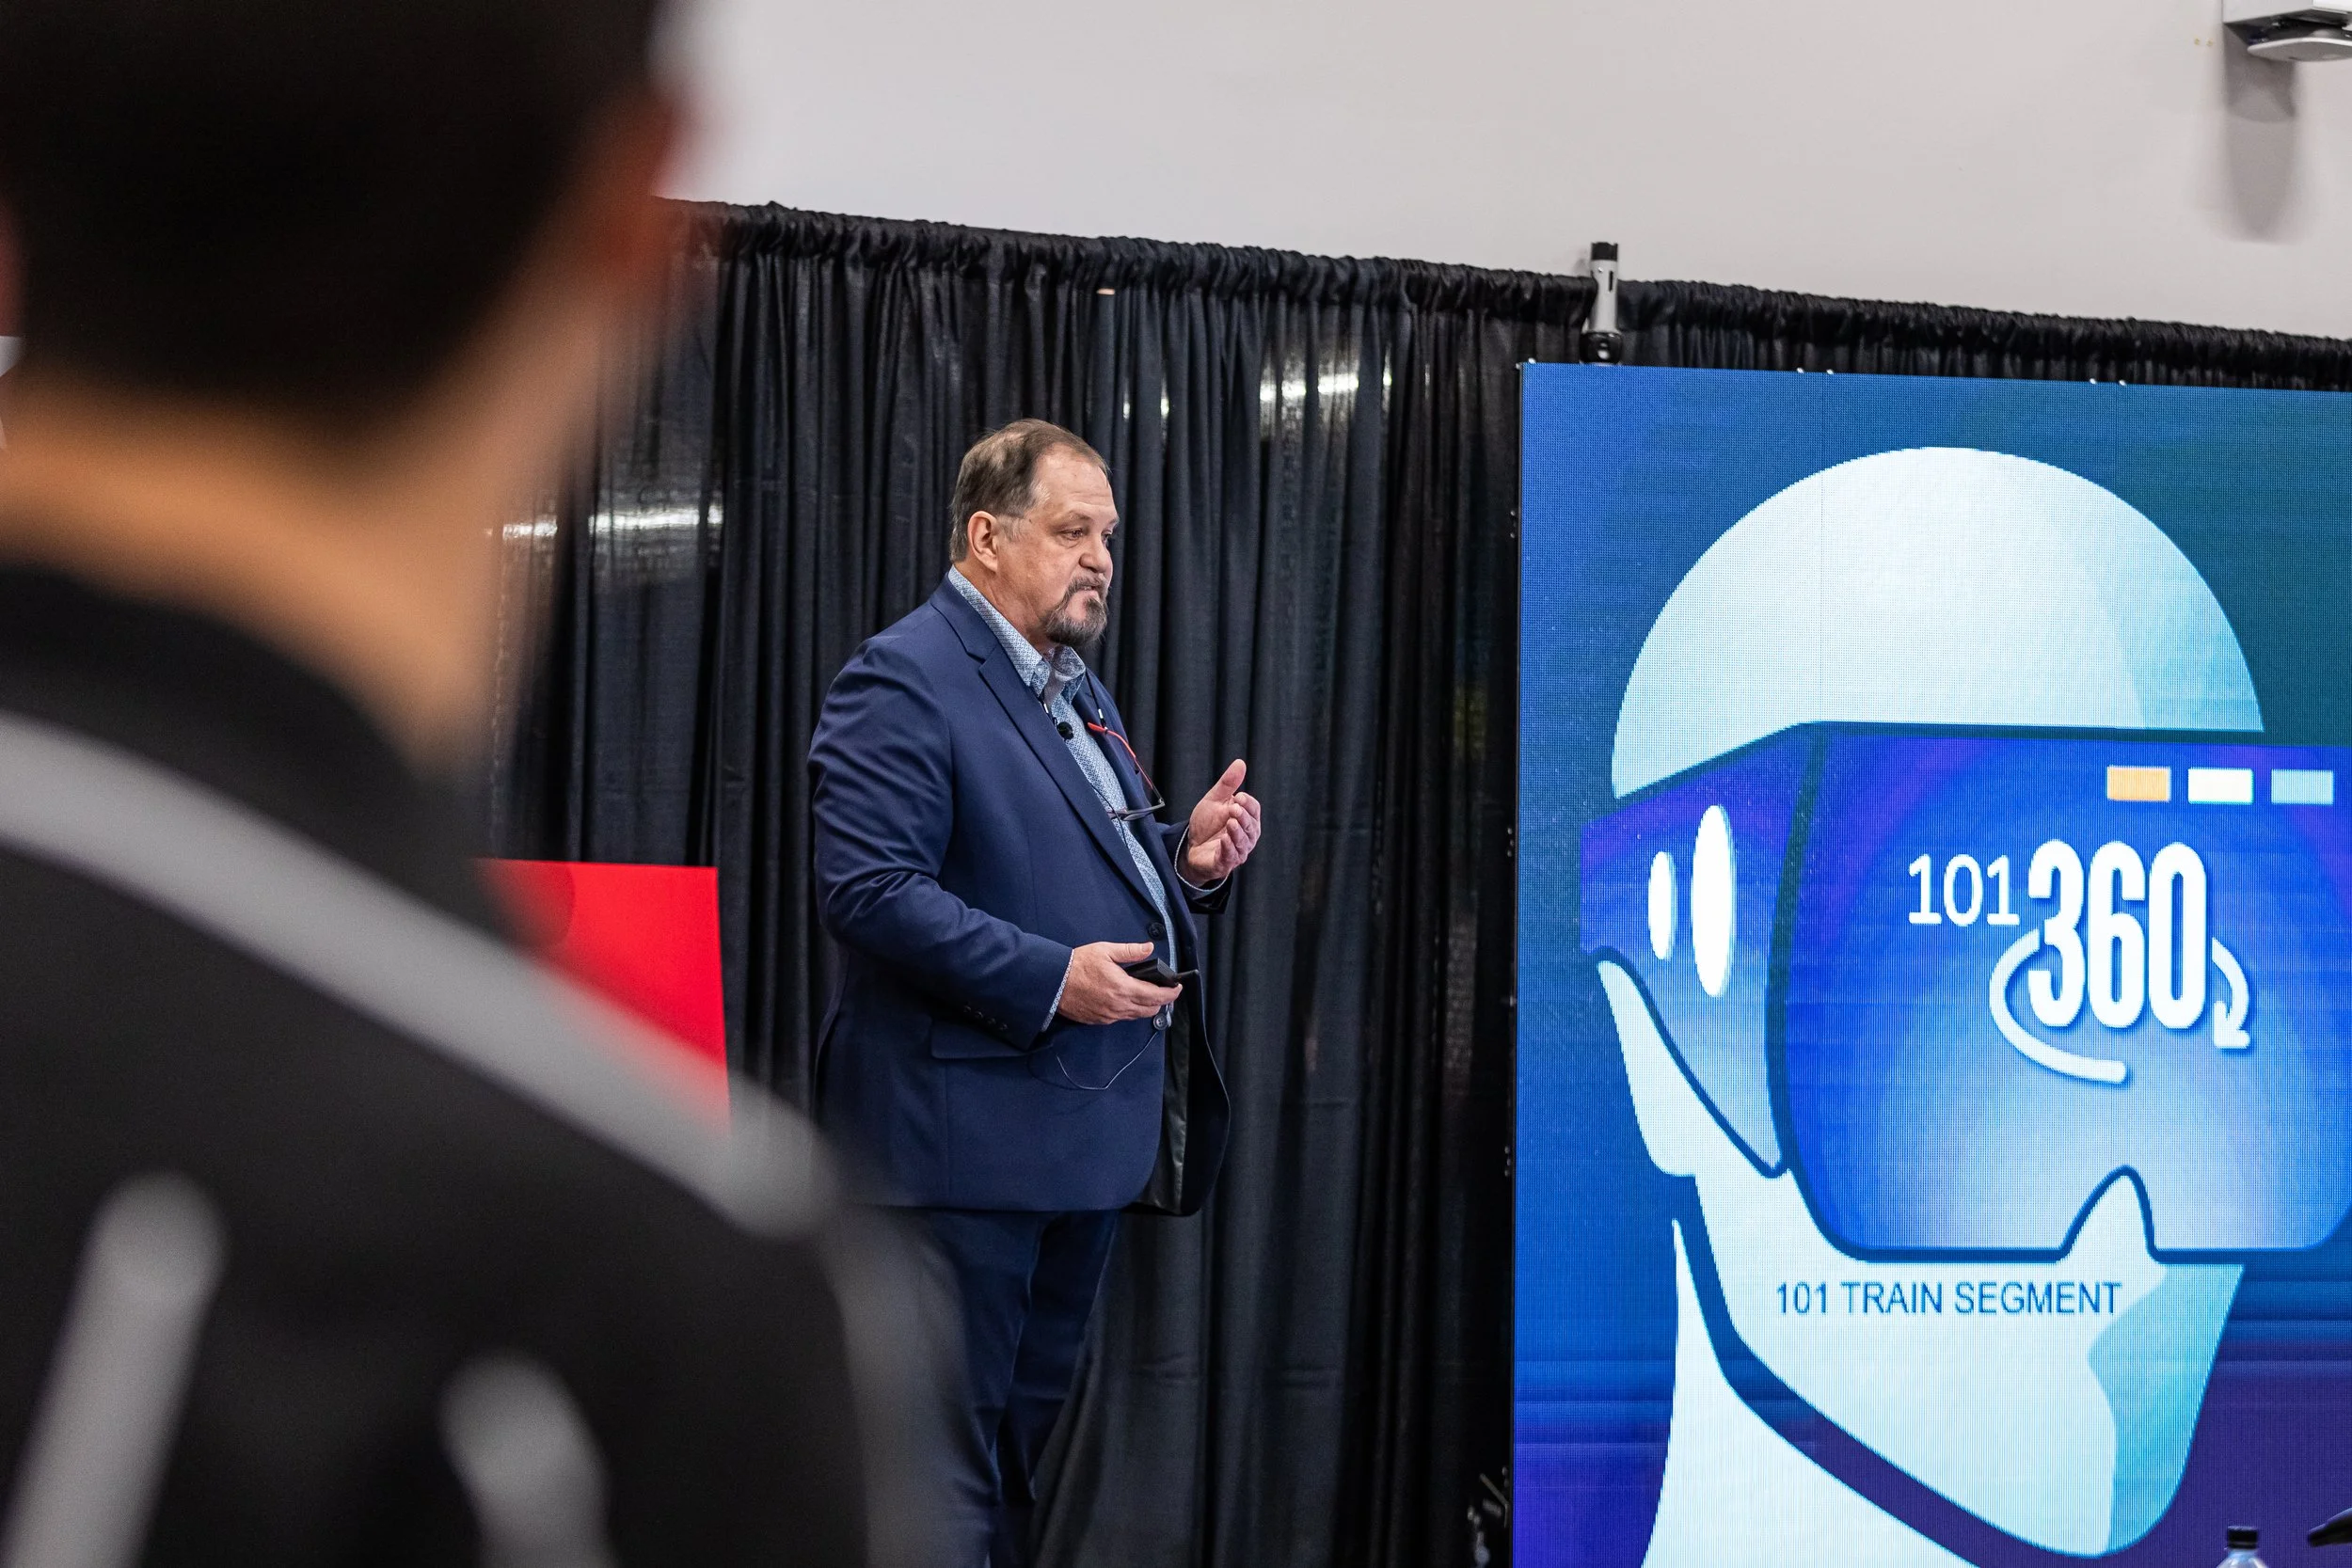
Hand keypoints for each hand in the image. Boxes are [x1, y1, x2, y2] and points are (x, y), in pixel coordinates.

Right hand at [1057, 941, 1180, 1025]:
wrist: (1054, 982)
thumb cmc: (1077, 965)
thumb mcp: (1105, 951)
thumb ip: (1130, 951)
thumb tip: (1148, 948)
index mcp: (1123, 987)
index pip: (1157, 996)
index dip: (1171, 993)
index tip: (1177, 988)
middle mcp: (1119, 1005)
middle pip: (1150, 1009)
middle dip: (1161, 1001)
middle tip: (1164, 990)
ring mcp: (1109, 1015)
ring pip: (1137, 1016)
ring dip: (1146, 1007)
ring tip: (1147, 995)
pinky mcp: (1100, 1020)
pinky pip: (1121, 1018)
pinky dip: (1129, 1010)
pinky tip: (1126, 1000)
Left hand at [1182, 759, 1261, 881]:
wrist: (1190, 845)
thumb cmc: (1207, 823)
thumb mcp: (1215, 799)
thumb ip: (1228, 784)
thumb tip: (1240, 763)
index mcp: (1247, 819)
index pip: (1254, 810)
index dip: (1248, 804)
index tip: (1238, 796)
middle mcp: (1246, 836)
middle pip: (1251, 826)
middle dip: (1244, 817)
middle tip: (1234, 809)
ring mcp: (1237, 850)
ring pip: (1243, 842)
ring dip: (1237, 833)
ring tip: (1230, 823)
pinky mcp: (1225, 862)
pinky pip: (1230, 856)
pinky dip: (1228, 848)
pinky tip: (1224, 840)